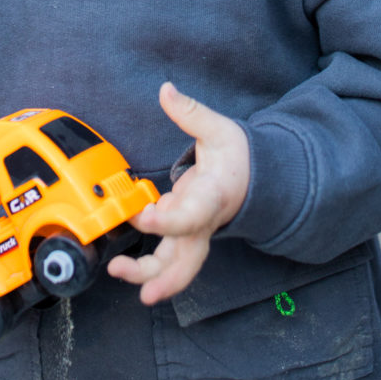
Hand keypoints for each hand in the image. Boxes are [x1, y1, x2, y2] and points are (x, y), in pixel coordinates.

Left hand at [108, 83, 249, 305]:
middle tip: (142, 289)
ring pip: (178, 265)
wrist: (256, 176)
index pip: (191, 216)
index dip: (168, 222)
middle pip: (187, 258)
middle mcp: (203, 222)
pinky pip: (171, 256)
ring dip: (154, 278)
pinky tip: (128, 266)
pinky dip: (152, 267)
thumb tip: (166, 90)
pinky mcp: (186, 234)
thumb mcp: (219, 129)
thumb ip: (190, 113)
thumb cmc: (238, 156)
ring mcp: (195, 232)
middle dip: (164, 276)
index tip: (145, 218)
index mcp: (212, 197)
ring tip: (124, 278)